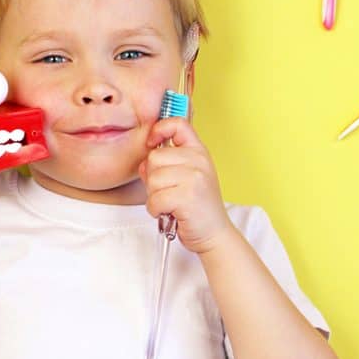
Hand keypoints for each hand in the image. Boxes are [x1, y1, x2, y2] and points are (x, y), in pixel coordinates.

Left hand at [138, 117, 233, 253]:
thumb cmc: (196, 206)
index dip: (159, 129)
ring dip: (154, 196)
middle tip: (167, 191)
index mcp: (199, 152)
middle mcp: (199, 161)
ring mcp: (195, 177)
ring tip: (170, 203)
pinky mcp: (188, 196)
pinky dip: (156, 209)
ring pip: (152, 179)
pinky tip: (169, 212)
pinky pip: (154, 199)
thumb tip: (143, 162)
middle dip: (153, 178)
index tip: (152, 143)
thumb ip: (165, 164)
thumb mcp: (186, 177)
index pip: (178, 124)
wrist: (214, 234)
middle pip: (154, 157)